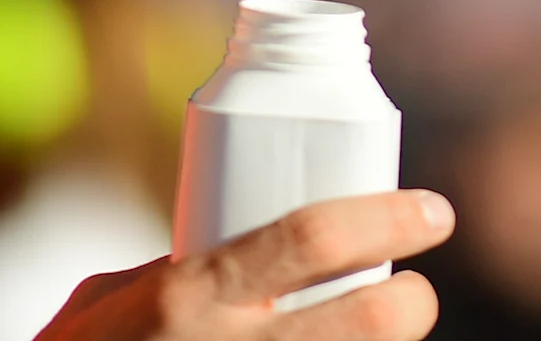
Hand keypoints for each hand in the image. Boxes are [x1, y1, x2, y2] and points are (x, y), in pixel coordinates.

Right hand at [39, 191, 453, 340]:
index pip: (311, 238)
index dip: (387, 218)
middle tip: (413, 295)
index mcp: (188, 296)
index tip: (433, 212)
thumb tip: (242, 247)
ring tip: (375, 338)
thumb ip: (177, 269)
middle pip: (367, 323)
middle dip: (411, 306)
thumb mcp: (107, 303)